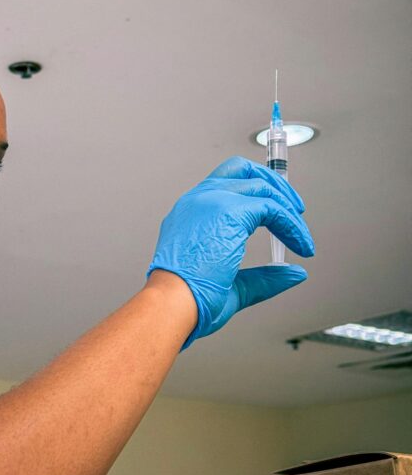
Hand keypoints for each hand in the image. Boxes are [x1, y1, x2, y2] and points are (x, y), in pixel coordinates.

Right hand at [146, 157, 313, 347]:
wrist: (172, 305)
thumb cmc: (188, 300)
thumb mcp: (233, 285)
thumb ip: (262, 276)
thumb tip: (292, 272)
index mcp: (190, 213)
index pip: (225, 184)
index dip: (256, 192)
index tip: (277, 212)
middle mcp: (197, 200)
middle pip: (242, 169)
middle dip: (274, 185)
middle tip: (295, 209)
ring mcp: (211, 201)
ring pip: (260, 185)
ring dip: (287, 205)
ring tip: (302, 234)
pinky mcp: (228, 210)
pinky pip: (272, 207)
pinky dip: (291, 225)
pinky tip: (300, 244)